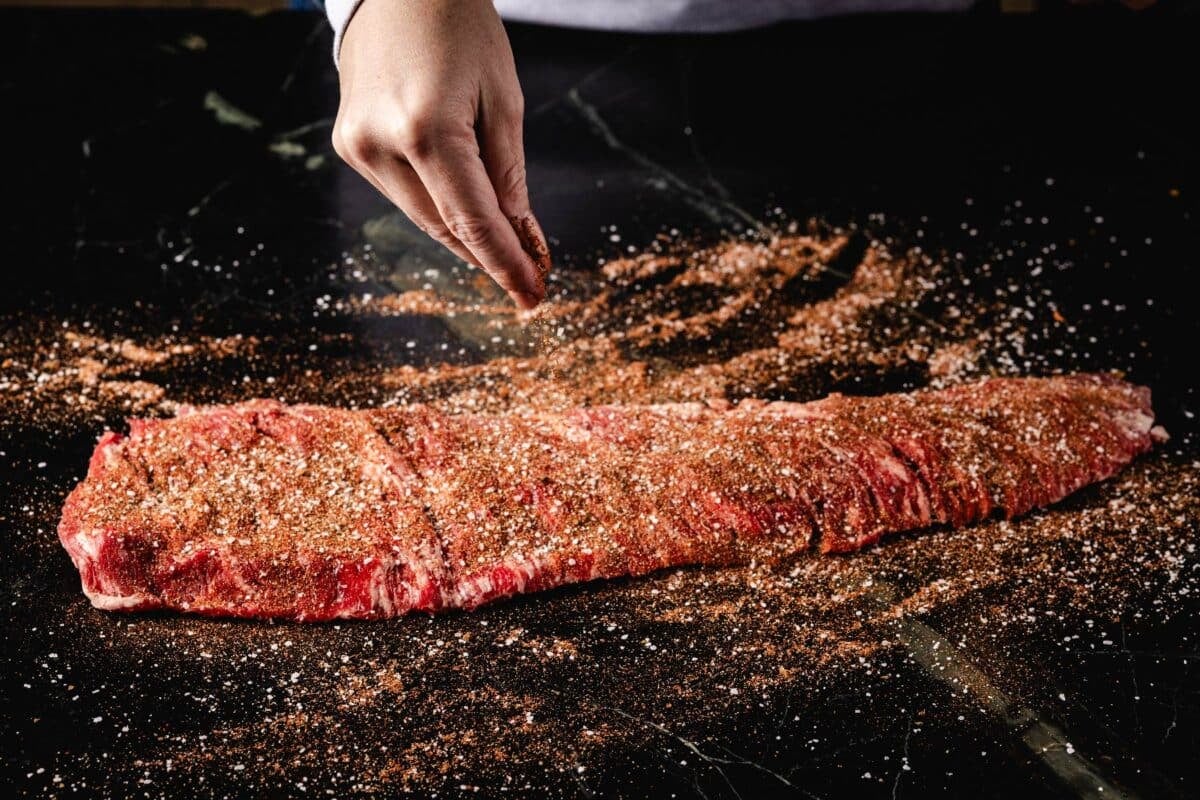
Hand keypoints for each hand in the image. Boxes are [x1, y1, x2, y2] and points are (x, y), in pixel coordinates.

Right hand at [334, 0, 550, 308]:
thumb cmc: (460, 26)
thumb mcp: (504, 95)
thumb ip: (508, 172)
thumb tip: (518, 233)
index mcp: (426, 128)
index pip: (473, 220)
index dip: (505, 264)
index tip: (533, 296)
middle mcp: (382, 144)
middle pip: (445, 227)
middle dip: (491, 256)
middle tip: (531, 281)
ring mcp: (358, 146)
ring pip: (423, 218)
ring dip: (466, 235)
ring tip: (509, 249)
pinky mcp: (349, 144)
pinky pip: (404, 195)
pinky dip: (439, 208)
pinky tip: (468, 211)